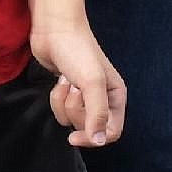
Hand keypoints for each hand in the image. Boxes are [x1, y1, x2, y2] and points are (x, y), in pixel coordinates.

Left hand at [30, 19, 126, 147]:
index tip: (74, 137)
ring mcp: (83, 96)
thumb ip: (97, 113)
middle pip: (89, 127)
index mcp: (116, 96)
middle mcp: (103, 98)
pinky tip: (58, 80)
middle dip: (75, 111)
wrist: (54, 30)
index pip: (112, 132)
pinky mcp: (66, 92)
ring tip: (66, 81)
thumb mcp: (92, 82)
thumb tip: (99, 141)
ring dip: (63, 103)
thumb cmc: (77, 51)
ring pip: (72, 119)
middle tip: (74, 89)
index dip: (94, 138)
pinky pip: (60, 110)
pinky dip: (55, 98)